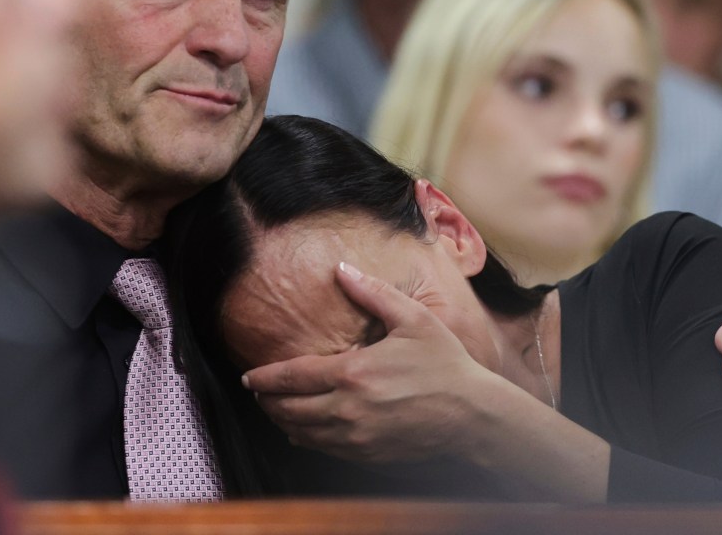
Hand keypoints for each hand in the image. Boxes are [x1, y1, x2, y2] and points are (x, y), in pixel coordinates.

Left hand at [242, 262, 500, 462]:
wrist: (472, 414)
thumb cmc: (445, 364)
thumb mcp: (412, 319)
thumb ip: (373, 294)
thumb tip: (342, 269)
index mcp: (354, 372)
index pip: (294, 377)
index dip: (266, 378)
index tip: (249, 377)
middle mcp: (348, 409)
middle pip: (289, 409)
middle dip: (268, 401)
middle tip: (258, 393)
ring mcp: (356, 436)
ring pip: (303, 433)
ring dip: (282, 421)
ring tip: (275, 409)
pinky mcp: (367, 454)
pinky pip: (324, 449)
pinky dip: (306, 439)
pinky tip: (303, 430)